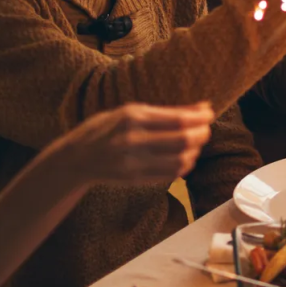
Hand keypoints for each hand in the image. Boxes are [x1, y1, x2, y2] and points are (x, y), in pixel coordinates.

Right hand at [36, 103, 214, 190]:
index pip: (178, 119)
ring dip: (194, 151)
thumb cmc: (104, 129)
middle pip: (183, 140)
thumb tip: (202, 107)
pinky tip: (185, 158)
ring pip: (180, 160)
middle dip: (202, 134)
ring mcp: (134, 162)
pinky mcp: (135, 179)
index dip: (200, 117)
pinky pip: (171, 174)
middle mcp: (133, 140)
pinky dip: (184, 166)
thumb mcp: (130, 112)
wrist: (76, 158)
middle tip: (206, 130)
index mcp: (131, 117)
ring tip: (195, 144)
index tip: (210, 113)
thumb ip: (165, 112)